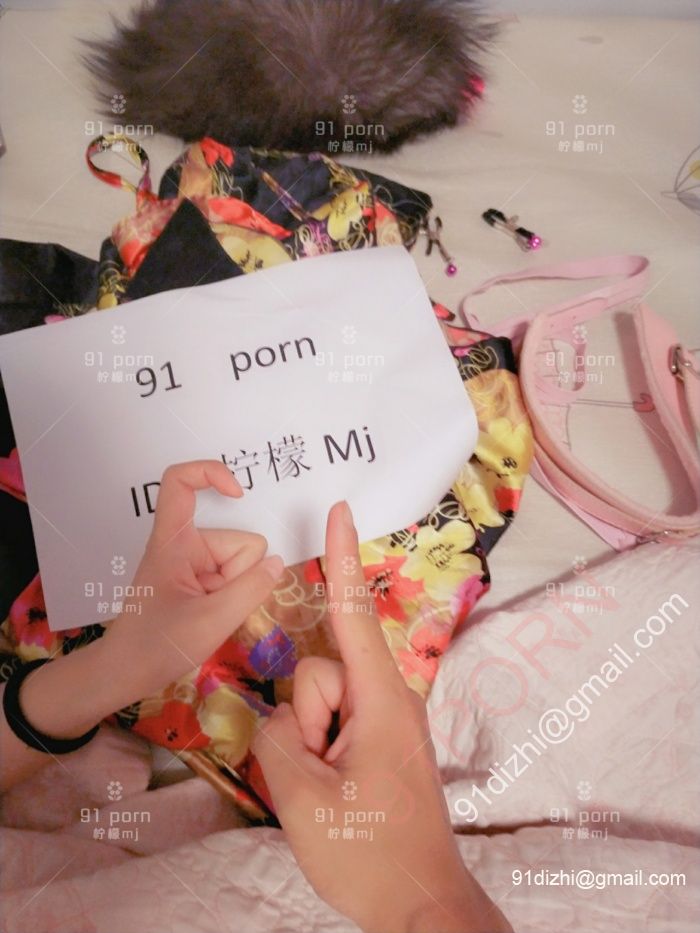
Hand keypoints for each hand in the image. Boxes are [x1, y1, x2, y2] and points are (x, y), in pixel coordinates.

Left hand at [97, 459, 283, 706]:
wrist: (125, 674)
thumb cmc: (157, 645)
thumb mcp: (212, 621)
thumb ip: (252, 589)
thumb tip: (277, 563)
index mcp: (174, 541)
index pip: (180, 482)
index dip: (211, 472)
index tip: (239, 493)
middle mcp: (184, 545)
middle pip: (239, 542)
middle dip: (240, 575)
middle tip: (213, 607)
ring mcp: (192, 564)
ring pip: (242, 564)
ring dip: (236, 591)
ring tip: (209, 616)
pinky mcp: (198, 581)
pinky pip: (234, 579)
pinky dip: (232, 597)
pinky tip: (214, 617)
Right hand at [253, 502, 511, 932]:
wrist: (421, 906)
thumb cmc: (371, 854)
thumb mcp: (303, 799)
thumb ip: (275, 740)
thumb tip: (281, 720)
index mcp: (380, 699)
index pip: (351, 613)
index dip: (340, 558)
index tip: (341, 510)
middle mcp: (387, 698)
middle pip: (319, 674)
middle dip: (303, 720)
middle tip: (325, 776)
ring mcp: (383, 721)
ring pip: (318, 704)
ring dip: (309, 745)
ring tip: (335, 791)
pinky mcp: (378, 741)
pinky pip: (330, 725)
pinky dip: (318, 750)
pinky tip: (335, 791)